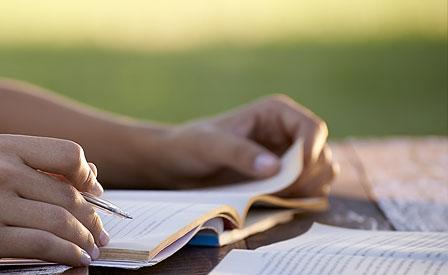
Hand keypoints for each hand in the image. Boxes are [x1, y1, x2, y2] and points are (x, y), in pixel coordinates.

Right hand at [0, 135, 108, 272]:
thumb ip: (34, 169)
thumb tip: (90, 177)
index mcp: (3, 147)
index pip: (68, 153)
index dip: (88, 176)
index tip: (94, 195)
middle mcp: (0, 168)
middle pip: (68, 193)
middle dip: (92, 218)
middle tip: (100, 234)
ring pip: (60, 221)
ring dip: (84, 240)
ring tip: (91, 249)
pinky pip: (43, 245)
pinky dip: (67, 254)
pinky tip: (76, 259)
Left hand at [151, 94, 337, 196]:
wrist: (178, 163)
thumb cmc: (191, 145)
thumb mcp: (211, 146)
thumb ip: (240, 154)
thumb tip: (275, 167)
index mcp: (276, 113)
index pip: (313, 129)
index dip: (312, 152)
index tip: (293, 174)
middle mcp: (288, 132)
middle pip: (321, 155)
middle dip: (308, 177)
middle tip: (281, 192)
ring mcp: (288, 156)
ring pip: (321, 174)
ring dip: (307, 190)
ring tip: (276, 197)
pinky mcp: (283, 177)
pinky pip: (307, 190)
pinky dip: (300, 199)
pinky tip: (276, 202)